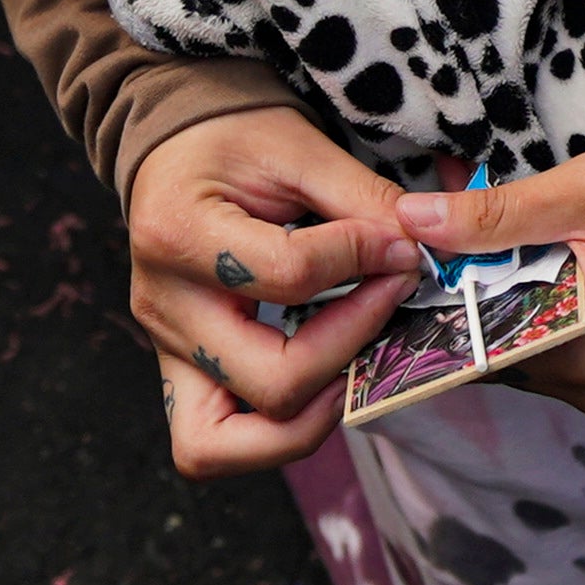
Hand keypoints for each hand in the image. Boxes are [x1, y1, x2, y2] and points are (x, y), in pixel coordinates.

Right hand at [126, 107, 421, 476]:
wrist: (174, 146)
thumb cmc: (232, 139)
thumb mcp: (299, 148)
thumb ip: (362, 201)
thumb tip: (421, 251)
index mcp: (179, 233)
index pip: (290, 276)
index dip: (364, 261)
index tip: (403, 241)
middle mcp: (163, 306)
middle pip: (271, 381)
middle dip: (351, 348)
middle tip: (390, 300)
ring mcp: (164, 350)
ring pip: (224, 445)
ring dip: (308, 419)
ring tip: (354, 363)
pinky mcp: (177, 373)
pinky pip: (210, 445)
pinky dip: (269, 434)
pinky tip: (318, 387)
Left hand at [403, 139, 584, 422]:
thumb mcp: (584, 193)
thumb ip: (493, 216)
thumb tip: (410, 221)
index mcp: (580, 353)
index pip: (469, 341)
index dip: (438, 288)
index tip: (418, 241)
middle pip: (494, 341)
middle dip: (468, 277)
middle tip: (452, 205)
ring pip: (523, 341)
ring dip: (501, 285)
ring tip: (496, 216)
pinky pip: (559, 343)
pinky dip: (539, 300)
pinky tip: (537, 246)